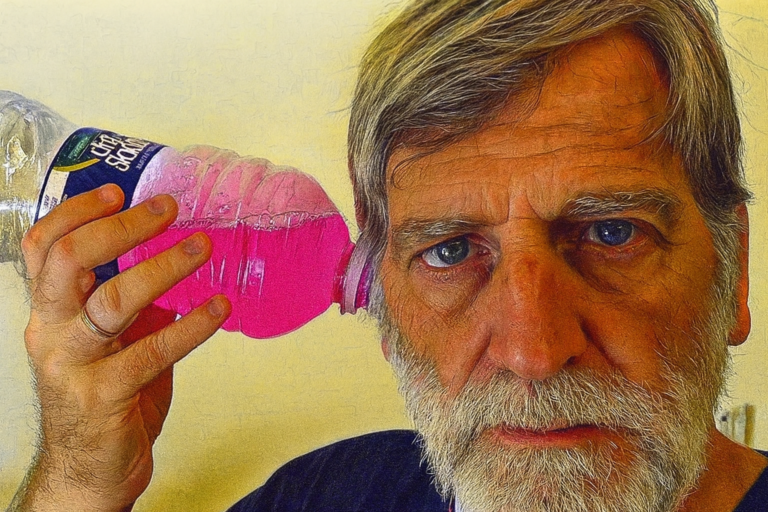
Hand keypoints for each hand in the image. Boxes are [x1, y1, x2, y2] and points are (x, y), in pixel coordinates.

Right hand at [10, 184, 230, 511]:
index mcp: (50, 313)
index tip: (118, 190)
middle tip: (168, 209)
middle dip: (120, 227)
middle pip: (69, 261)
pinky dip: (191, 325)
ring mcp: (74, 365)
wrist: (88, 472)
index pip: (44, 248)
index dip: (77, 213)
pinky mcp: (105, 396)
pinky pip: (153, 350)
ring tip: (204, 247)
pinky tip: (219, 308)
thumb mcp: (109, 343)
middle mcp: (52, 333)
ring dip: (163, 268)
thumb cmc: (104, 399)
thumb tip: (174, 259)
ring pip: (112, 301)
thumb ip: (130, 305)